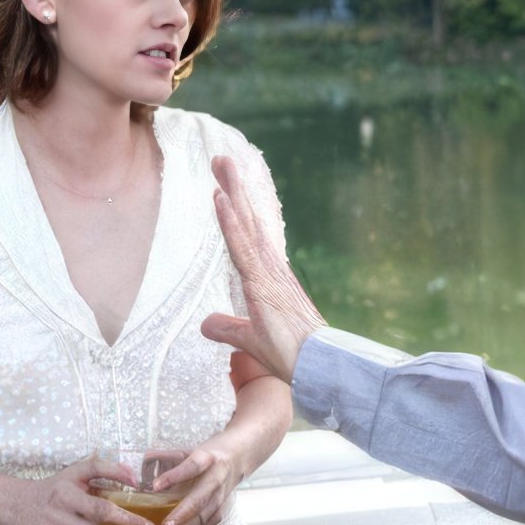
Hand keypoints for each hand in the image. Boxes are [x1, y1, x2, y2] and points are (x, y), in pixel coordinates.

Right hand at [0, 457, 160, 524]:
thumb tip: (133, 477)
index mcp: (69, 485)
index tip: (139, 486)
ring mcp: (58, 524)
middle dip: (127, 522)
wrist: (15, 505)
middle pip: (99, 513)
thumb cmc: (52, 489)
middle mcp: (63, 504)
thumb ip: (102, 469)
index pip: (96, 473)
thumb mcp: (73, 473)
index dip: (117, 476)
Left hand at [143, 444, 245, 524]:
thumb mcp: (187, 450)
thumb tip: (143, 460)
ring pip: (200, 519)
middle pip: (199, 500)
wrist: (238, 458)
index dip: (174, 476)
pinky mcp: (219, 512)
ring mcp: (220, 499)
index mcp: (207, 459)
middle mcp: (216, 480)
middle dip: (181, 515)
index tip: (155, 486)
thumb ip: (165, 456)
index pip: (192, 467)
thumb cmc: (207, 455)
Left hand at [201, 155, 325, 381]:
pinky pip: (242, 246)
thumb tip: (206, 324)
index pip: (247, 236)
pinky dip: (230, 222)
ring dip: (232, 192)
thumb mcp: (251, 340)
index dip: (236, 209)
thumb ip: (229, 328)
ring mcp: (268, 272)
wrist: (318, 367)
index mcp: (268, 277)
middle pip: (248, 220)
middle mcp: (270, 267)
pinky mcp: (264, 282)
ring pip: (245, 224)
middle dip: (234, 188)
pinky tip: (220, 199)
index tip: (224, 184)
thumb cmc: (292, 356)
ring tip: (220, 162)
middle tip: (220, 157)